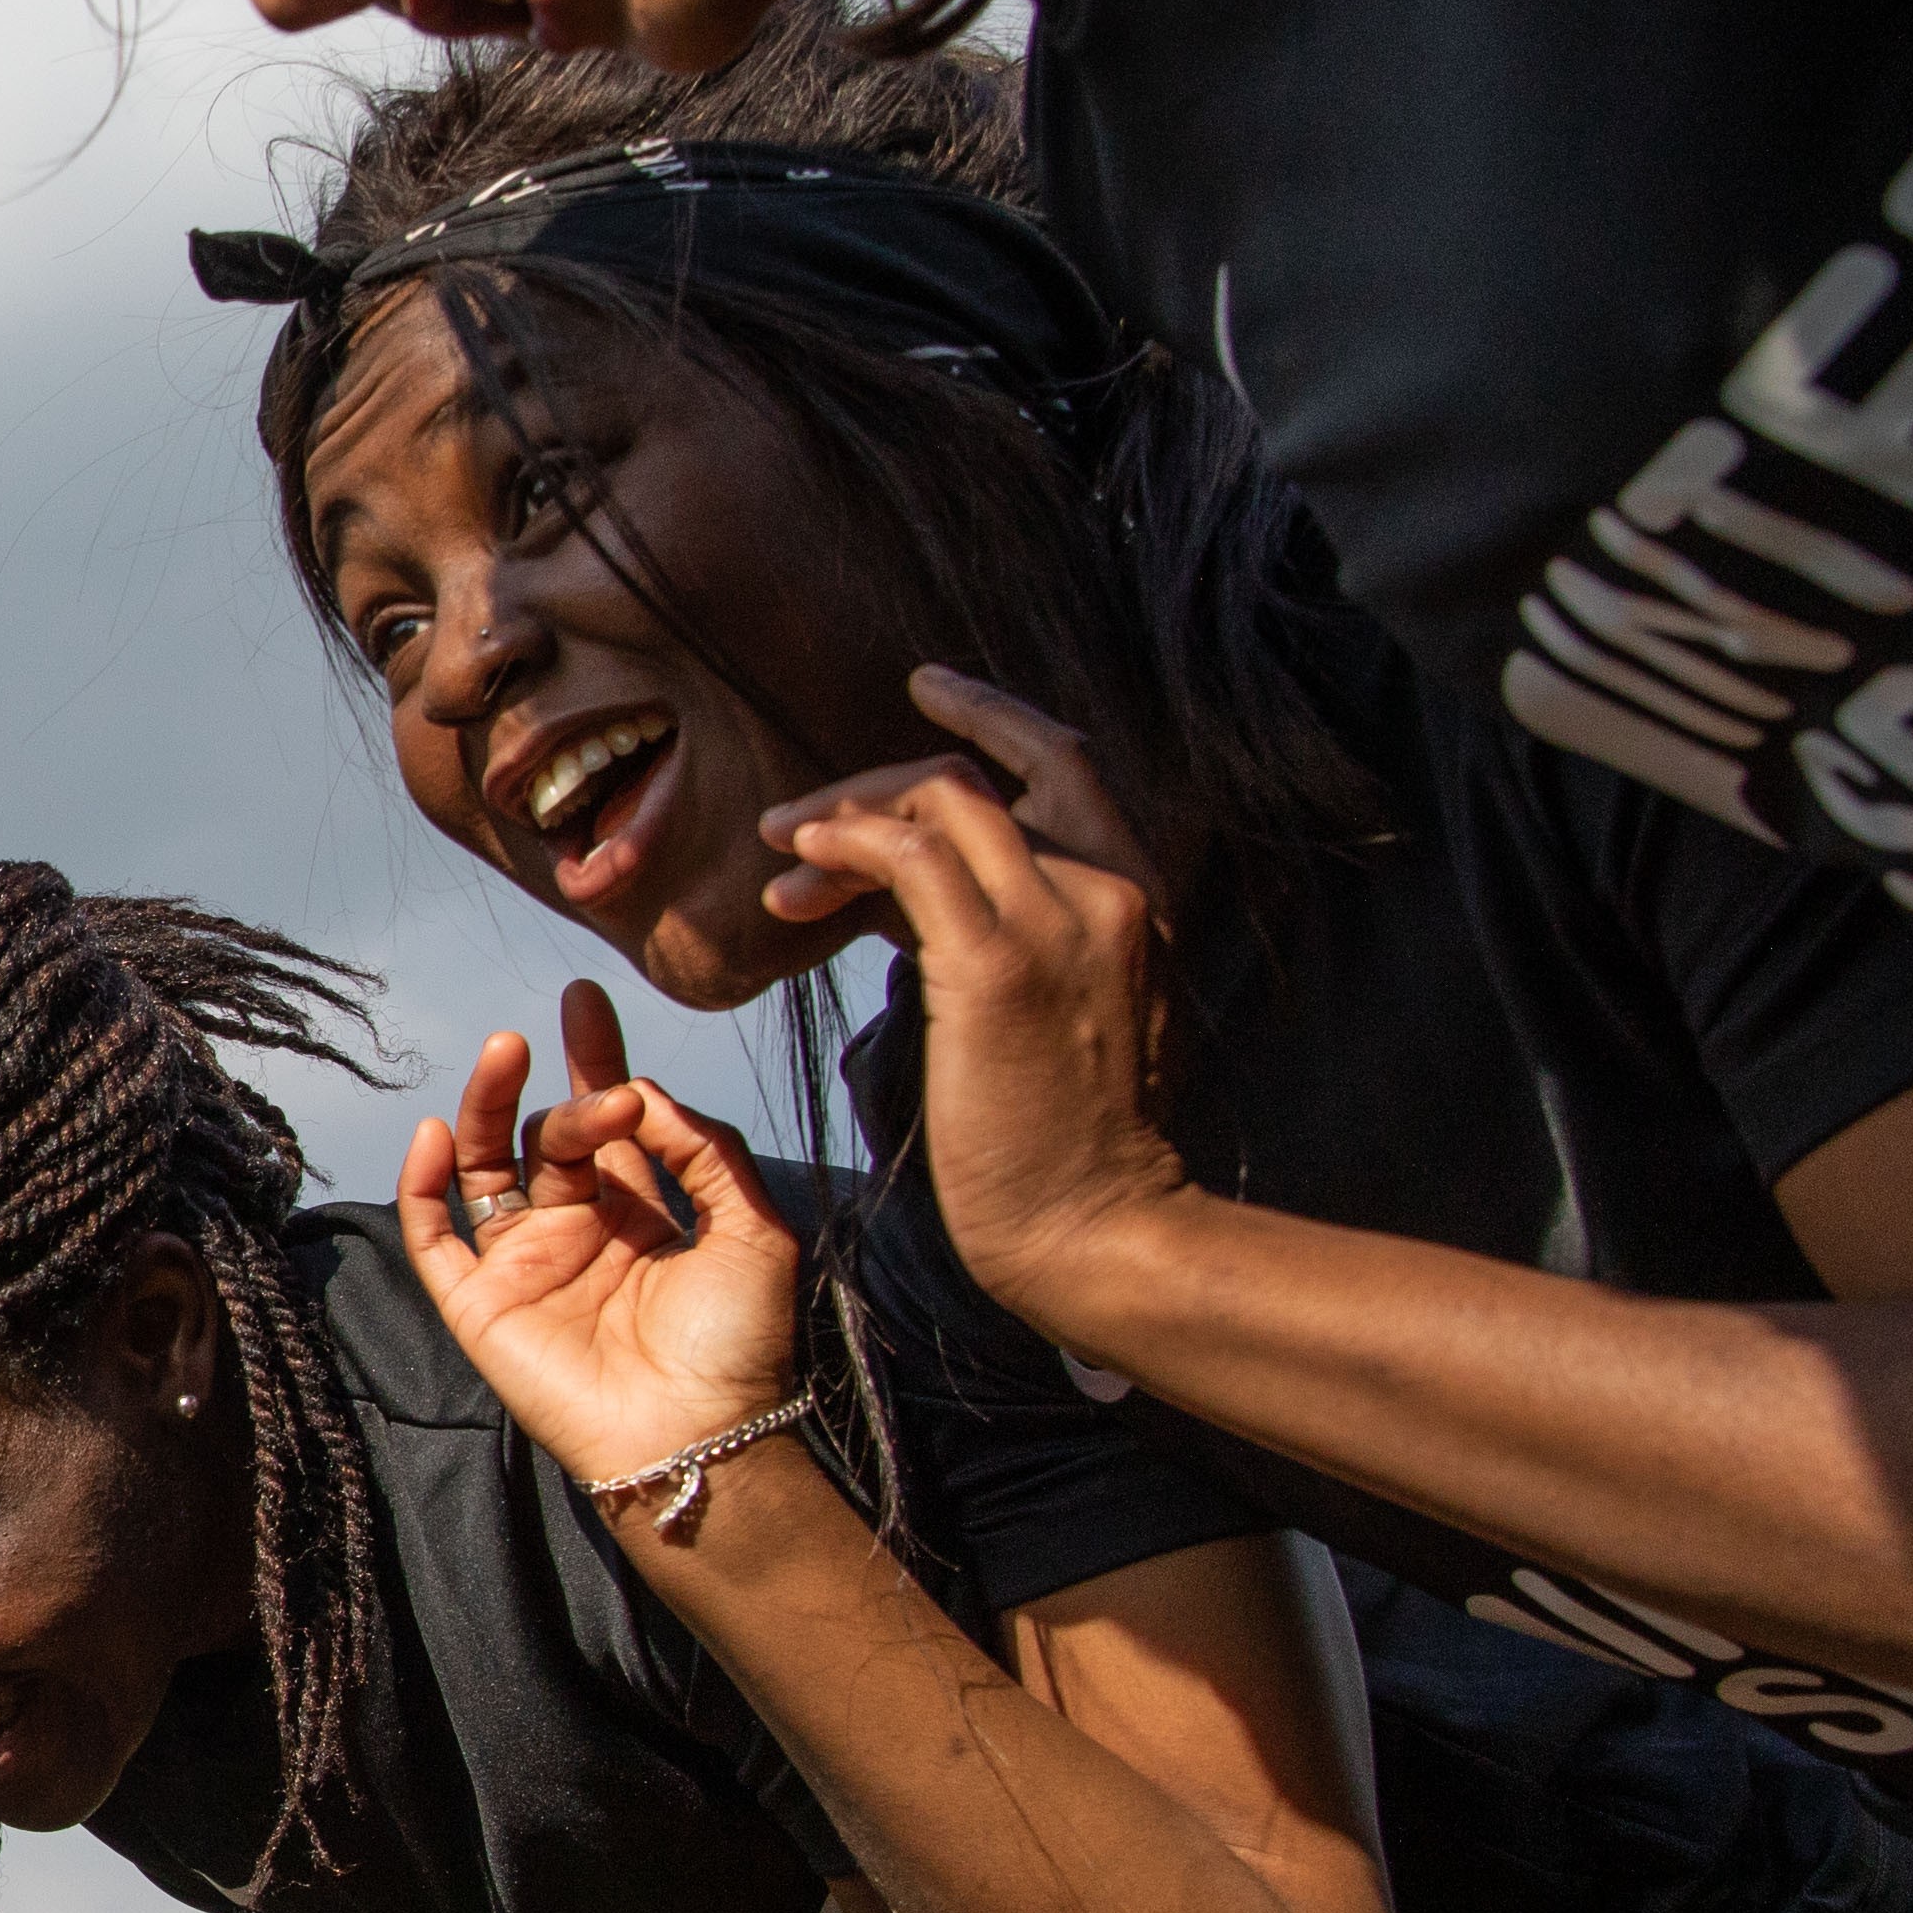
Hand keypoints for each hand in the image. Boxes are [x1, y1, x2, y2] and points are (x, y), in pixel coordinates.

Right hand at [396, 987, 806, 1491]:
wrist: (699, 1436)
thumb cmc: (738, 1345)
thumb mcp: (754, 1228)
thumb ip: (705, 1150)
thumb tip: (641, 1093)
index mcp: (639, 1211)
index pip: (604, 1119)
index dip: (592, 1058)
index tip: (586, 999)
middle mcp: (577, 1229)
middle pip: (546, 1134)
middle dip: (564, 1092)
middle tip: (590, 1075)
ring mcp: (524, 1264)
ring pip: (484, 1167)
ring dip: (485, 1106)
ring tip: (502, 1053)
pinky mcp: (481, 1304)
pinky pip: (433, 1236)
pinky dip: (421, 1184)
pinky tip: (435, 1135)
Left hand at [764, 668, 1202, 1311]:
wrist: (1094, 1225)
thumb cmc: (1062, 1142)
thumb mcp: (1061, 1011)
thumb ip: (1011, 936)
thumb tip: (917, 900)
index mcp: (1135, 896)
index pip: (1068, 761)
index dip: (994, 714)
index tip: (927, 687)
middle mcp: (1111, 889)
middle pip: (987, 773)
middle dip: (879, 781)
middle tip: (798, 819)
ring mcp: (1061, 920)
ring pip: (942, 800)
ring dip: (844, 812)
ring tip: (777, 845)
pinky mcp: (1000, 965)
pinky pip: (911, 856)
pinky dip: (844, 841)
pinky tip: (795, 866)